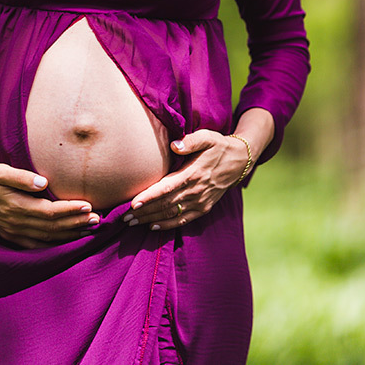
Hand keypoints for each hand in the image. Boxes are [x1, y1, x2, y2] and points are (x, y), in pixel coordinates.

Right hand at [0, 162, 98, 248]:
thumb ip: (20, 177)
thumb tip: (42, 183)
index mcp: (15, 206)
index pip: (49, 211)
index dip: (69, 210)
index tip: (87, 205)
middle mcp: (16, 222)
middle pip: (53, 226)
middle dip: (76, 223)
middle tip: (97, 218)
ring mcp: (14, 232)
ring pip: (48, 237)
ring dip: (70, 234)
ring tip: (89, 228)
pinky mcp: (11, 236)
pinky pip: (37, 245)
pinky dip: (54, 243)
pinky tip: (67, 240)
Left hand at [123, 130, 249, 230]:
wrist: (239, 161)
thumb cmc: (218, 146)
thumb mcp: (207, 137)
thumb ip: (191, 141)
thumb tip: (175, 145)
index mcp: (193, 174)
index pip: (166, 188)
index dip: (149, 197)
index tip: (133, 204)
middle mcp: (196, 191)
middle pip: (165, 204)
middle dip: (144, 212)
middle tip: (124, 217)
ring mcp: (200, 202)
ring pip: (171, 214)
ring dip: (151, 219)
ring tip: (131, 222)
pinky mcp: (204, 208)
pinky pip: (184, 220)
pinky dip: (168, 225)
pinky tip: (153, 226)